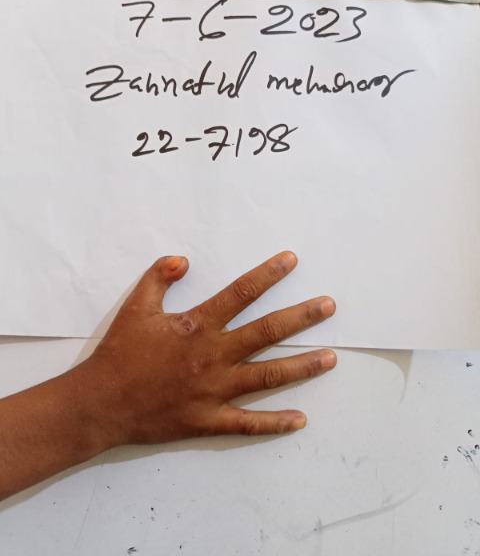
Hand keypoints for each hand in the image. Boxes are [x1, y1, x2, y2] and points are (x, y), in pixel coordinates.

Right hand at [77, 251, 336, 449]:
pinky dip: (275, 423)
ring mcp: (215, 390)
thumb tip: (183, 259)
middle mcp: (214, 356)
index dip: (268, 274)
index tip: (291, 261)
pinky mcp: (209, 419)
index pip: (240, 293)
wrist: (101, 403)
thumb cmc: (119, 353)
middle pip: (266, 332)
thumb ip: (159, 278)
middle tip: (328, 306)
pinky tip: (301, 420)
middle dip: (301, 317)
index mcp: (197, 326)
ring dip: (302, 366)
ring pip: (267, 376)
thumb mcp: (135, 306)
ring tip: (331, 358)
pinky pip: (248, 424)